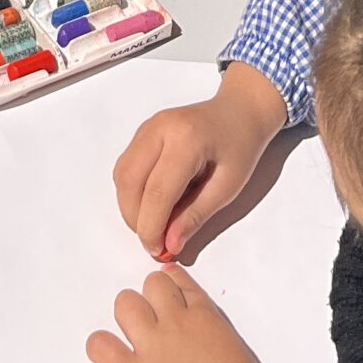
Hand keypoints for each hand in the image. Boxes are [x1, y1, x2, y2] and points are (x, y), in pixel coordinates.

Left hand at [87, 267, 279, 362]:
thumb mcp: (239, 361)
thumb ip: (215, 341)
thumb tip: (202, 346)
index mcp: (207, 321)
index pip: (180, 283)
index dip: (171, 288)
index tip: (167, 298)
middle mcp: (177, 325)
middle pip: (152, 285)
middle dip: (151, 302)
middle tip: (155, 329)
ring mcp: (153, 348)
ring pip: (125, 304)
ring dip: (127, 320)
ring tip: (134, 345)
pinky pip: (100, 346)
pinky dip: (100, 349)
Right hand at [113, 64, 288, 260]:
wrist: (239, 111)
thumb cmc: (240, 146)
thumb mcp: (228, 187)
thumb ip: (196, 215)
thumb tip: (170, 245)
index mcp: (186, 140)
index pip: (157, 191)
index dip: (152, 227)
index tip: (157, 251)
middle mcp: (159, 129)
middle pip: (130, 182)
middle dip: (135, 219)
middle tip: (154, 242)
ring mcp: (147, 127)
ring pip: (122, 175)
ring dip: (129, 207)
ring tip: (153, 225)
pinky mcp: (142, 132)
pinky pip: (126, 166)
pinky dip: (131, 192)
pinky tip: (151, 204)